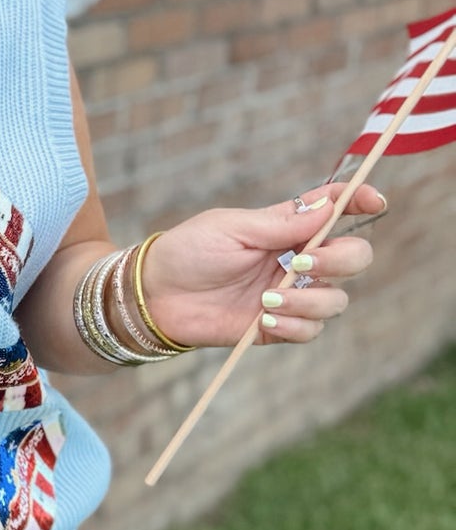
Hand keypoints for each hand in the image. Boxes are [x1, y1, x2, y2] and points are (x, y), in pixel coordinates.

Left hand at [140, 181, 385, 348]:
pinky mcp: (279, 326)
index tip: (374, 200)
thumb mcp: (232, 228)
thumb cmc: (188, 252)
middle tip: (301, 262)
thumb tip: (329, 206)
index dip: (359, 202)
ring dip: (310, 300)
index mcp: (286, 227)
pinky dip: (295, 325)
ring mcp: (291, 294)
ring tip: (268, 299)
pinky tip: (265, 319)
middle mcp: (297, 259)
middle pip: (354, 257)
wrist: (155, 296)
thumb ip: (281, 223)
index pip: (334, 210)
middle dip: (340, 260)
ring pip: (337, 299)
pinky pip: (312, 330)